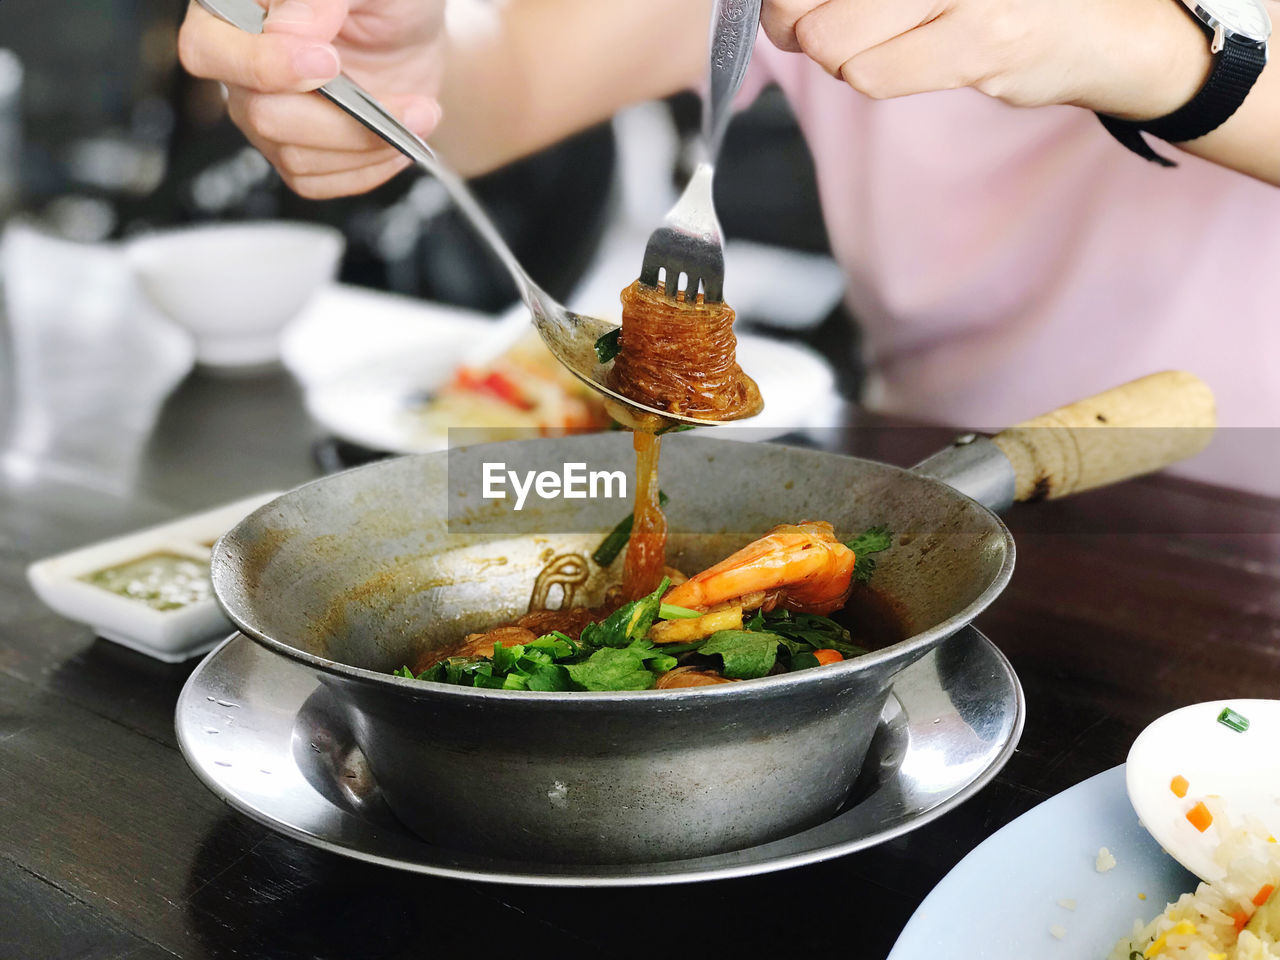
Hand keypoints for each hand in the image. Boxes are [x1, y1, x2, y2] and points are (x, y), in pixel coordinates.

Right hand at [178, 0, 445, 197]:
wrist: (412, 32)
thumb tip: (292, 29)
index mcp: (235, 9)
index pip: (209, 50)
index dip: (266, 65)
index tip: (328, 61)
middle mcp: (239, 64)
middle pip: (262, 116)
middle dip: (342, 120)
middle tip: (402, 103)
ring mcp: (263, 112)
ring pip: (295, 156)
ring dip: (369, 143)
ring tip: (418, 114)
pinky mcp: (293, 149)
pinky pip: (316, 181)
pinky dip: (368, 167)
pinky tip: (399, 137)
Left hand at [759, 0, 1212, 120]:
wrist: (1117, 26)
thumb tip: (784, 5)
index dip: (786, 0)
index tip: (784, 8)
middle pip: (811, 4)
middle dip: (792, 20)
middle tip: (800, 24)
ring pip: (833, 41)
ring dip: (833, 53)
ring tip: (863, 40)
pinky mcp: (981, 41)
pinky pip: (874, 73)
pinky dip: (868, 72)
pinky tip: (894, 57)